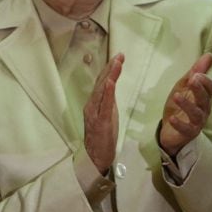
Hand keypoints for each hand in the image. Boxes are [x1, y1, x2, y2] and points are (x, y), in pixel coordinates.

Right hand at [84, 53, 123, 174]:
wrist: (95, 156)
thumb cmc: (102, 136)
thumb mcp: (108, 114)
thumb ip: (108, 100)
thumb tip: (113, 85)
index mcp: (94, 103)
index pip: (102, 83)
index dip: (109, 69)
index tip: (118, 57)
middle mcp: (92, 105)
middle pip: (101, 83)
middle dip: (110, 68)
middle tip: (119, 55)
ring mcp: (95, 113)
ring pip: (102, 91)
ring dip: (110, 76)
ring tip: (116, 63)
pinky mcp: (100, 122)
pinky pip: (104, 105)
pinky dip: (107, 93)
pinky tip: (111, 82)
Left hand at [159, 53, 211, 155]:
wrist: (169, 130)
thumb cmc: (179, 106)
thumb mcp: (184, 86)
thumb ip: (196, 72)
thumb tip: (210, 55)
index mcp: (204, 96)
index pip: (211, 87)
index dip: (205, 81)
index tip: (196, 74)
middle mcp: (204, 109)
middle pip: (205, 98)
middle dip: (199, 89)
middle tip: (191, 80)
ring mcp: (197, 122)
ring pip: (196, 113)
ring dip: (187, 104)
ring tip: (175, 96)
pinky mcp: (188, 133)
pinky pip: (186, 129)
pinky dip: (180, 123)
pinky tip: (172, 118)